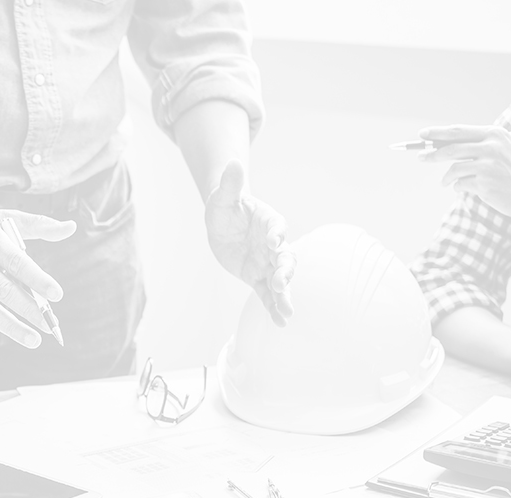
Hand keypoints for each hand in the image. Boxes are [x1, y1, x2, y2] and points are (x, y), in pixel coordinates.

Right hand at [0, 201, 76, 361]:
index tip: (57, 294)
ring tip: (33, 340)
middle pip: (5, 289)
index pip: (16, 261)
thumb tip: (71, 228)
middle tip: (50, 325)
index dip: (37, 278)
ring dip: (10, 327)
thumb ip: (39, 224)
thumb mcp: (4, 216)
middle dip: (29, 309)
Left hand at [204, 160, 294, 325]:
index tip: (276, 241)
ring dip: (284, 296)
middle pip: (285, 258)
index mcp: (268, 221)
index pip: (278, 227)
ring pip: (280, 280)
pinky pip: (268, 293)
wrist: (223, 223)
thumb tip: (233, 162)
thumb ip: (231, 184)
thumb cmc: (225, 207)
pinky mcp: (258, 277)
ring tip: (287, 312)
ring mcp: (267, 262)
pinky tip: (280, 322)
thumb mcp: (223, 197)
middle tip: (281, 283)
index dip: (278, 234)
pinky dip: (274, 307)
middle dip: (285, 271)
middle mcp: (273, 244)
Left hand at [418, 125, 510, 223]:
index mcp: (496, 134)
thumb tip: (444, 144)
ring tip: (446, 182)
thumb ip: (481, 144)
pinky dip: (458, 187)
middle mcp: (492, 147)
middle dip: (431, 154)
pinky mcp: (485, 184)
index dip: (437, 133)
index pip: (459, 131)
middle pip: (450, 149)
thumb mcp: (506, 149)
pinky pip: (460, 185)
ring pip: (453, 169)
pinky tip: (466, 189)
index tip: (422, 135)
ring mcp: (488, 166)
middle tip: (420, 157)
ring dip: (446, 177)